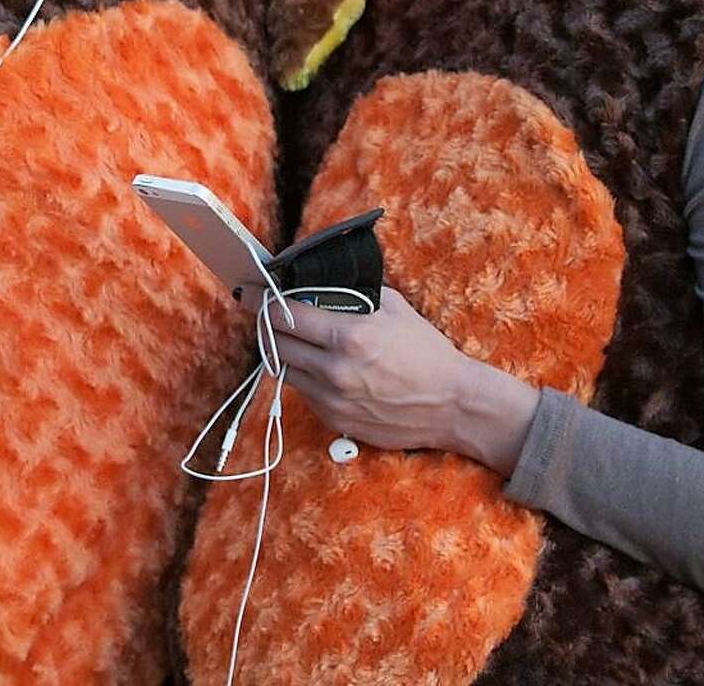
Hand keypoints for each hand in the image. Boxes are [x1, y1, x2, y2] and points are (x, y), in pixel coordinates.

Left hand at [269, 286, 538, 472]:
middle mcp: (334, 370)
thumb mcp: (395, 309)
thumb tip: (325, 282)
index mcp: (348, 336)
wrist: (452, 405)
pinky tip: (317, 365)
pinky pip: (304, 393)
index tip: (250, 293)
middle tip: (265, 314)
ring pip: (283, 370)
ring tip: (289, 339)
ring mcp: (332, 399)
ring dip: (281, 352)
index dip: (262, 301)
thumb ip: (356, 294)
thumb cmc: (428, 353)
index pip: (285, 315)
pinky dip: (303, 376)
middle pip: (274, 344)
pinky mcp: (335, 421)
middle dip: (265, 326)